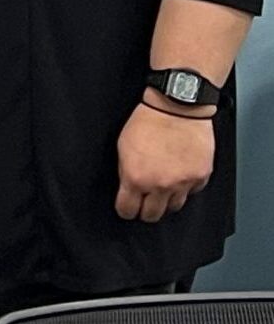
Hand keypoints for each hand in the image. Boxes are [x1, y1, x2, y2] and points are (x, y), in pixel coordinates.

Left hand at [115, 102, 215, 221]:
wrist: (177, 108)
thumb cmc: (147, 122)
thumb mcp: (123, 147)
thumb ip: (126, 172)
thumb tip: (127, 188)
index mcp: (136, 178)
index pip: (127, 210)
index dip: (125, 210)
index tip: (127, 207)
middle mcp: (160, 185)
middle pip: (152, 215)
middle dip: (146, 211)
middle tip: (145, 203)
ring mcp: (183, 183)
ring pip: (174, 207)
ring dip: (167, 201)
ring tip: (163, 189)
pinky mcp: (201, 177)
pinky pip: (192, 192)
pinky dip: (186, 188)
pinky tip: (180, 176)